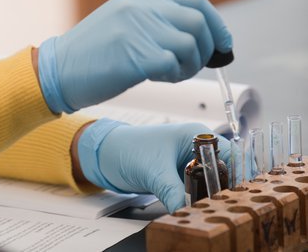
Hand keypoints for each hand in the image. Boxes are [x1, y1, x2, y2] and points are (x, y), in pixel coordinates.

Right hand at [38, 0, 231, 112]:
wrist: (58, 69)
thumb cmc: (90, 52)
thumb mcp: (122, 21)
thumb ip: (155, 20)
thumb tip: (195, 37)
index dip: (215, 22)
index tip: (222, 43)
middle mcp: (141, 6)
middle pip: (197, 21)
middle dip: (206, 48)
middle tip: (194, 66)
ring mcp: (137, 28)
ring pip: (189, 44)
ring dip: (189, 65)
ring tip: (170, 73)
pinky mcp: (135, 55)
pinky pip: (173, 64)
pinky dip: (174, 75)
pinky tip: (158, 78)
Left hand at [78, 120, 231, 212]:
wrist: (105, 155)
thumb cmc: (127, 148)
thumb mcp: (154, 171)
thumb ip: (173, 193)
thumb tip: (189, 215)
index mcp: (195, 135)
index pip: (231, 156)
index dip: (241, 177)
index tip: (246, 198)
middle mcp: (196, 149)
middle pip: (225, 173)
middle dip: (229, 193)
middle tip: (233, 213)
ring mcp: (189, 165)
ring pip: (213, 186)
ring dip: (215, 201)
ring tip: (219, 217)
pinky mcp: (181, 179)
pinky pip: (199, 194)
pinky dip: (201, 204)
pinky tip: (203, 216)